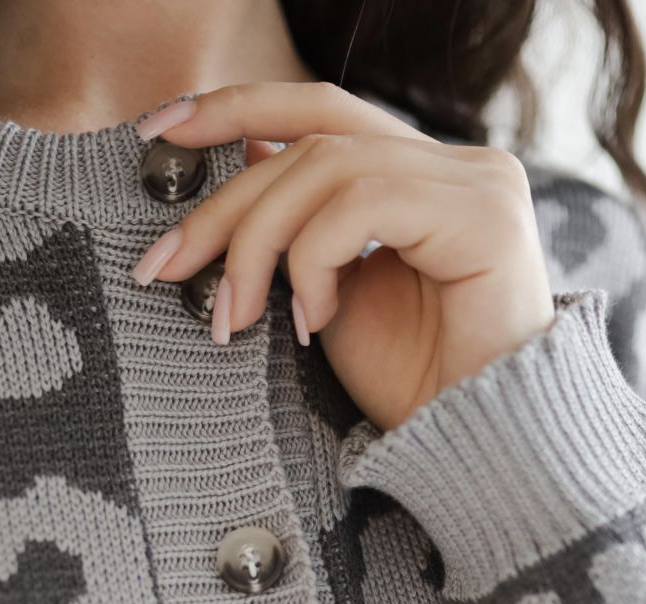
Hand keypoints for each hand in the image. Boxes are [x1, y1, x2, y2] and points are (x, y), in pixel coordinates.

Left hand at [132, 81, 555, 432]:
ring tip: (236, 317)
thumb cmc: (416, 392)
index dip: (239, 109)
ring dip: (259, 242)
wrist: (480, 453)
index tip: (161, 135)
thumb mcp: (330, 300)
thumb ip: (298, 234)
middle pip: (315, 137)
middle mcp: (459, 165)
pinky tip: (311, 321)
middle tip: (164, 263)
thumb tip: (242, 160)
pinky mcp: (485, 215)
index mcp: (425, 177)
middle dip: (226, 199)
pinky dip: (314, 260)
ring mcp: (478, 183)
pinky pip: (363, 205)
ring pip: (329, 167)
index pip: (323, 114)